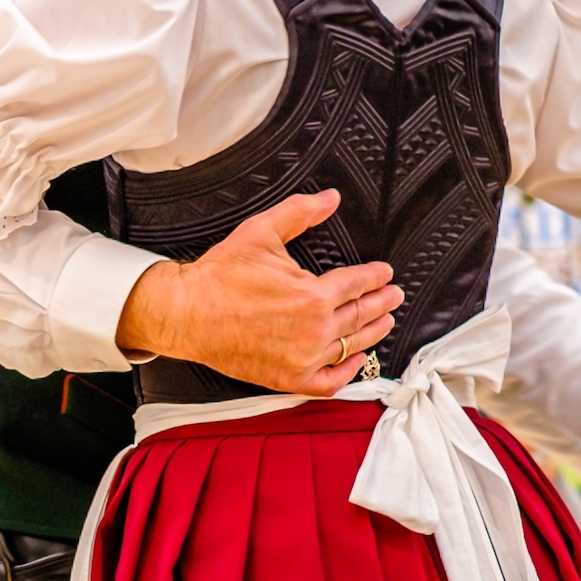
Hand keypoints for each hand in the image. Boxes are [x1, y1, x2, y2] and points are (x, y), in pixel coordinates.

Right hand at [115, 189, 403, 396]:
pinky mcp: (288, 379)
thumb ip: (300, 213)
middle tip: (394, 296)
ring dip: (373, 333)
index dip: (376, 276)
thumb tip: (330, 198)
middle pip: (362, 315)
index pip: (358, 284)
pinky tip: (358, 360)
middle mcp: (314, 330)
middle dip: (382, 303)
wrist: (186, 314)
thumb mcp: (261, 232)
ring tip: (384, 323)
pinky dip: (349, 371)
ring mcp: (303, 359)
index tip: (384, 273)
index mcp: (313, 295)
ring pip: (352, 347)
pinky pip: (331, 382)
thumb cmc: (219, 277)